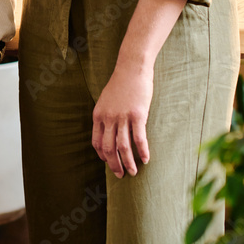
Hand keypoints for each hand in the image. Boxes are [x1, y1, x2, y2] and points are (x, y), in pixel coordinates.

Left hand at [92, 62, 152, 177]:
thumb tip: (109, 132)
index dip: (102, 156)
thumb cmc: (121, 84)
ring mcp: (123, 117)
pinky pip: (139, 139)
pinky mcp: (137, 115)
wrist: (132, 68)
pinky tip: (146, 159)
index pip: (97, 142)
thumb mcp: (106, 100)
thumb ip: (106, 116)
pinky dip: (142, 151)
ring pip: (123, 147)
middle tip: (121, 175)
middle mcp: (108, 117)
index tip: (109, 163)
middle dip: (114, 165)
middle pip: (109, 149)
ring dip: (128, 163)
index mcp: (99, 115)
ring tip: (133, 172)